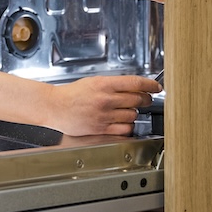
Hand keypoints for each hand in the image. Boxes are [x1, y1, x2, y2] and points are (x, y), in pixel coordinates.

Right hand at [41, 74, 161, 135]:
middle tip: (145, 99)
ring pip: (133, 115)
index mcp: (104, 84)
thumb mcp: (92, 82)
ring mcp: (104, 115)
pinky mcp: (102, 128)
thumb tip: (134, 87)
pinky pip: (125, 129)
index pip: (136, 83)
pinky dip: (127, 126)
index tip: (156, 87)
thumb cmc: (72, 94)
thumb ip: (113, 85)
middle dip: (145, 99)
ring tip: (126, 111)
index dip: (150, 85)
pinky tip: (122, 122)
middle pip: (138, 99)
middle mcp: (106, 99)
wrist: (55, 107)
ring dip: (133, 113)